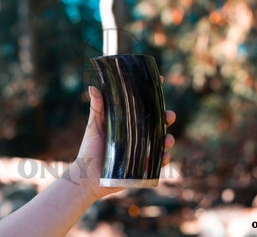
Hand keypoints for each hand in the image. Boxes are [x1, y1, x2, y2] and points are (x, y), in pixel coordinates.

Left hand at [75, 85, 175, 199]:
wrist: (87, 178)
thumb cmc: (89, 150)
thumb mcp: (94, 127)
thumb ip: (96, 109)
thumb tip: (92, 87)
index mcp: (128, 123)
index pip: (143, 106)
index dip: (152, 94)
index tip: (159, 80)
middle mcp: (137, 136)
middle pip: (157, 123)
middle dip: (167, 117)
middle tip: (169, 115)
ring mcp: (142, 151)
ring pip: (161, 142)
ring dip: (168, 139)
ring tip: (167, 140)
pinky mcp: (143, 167)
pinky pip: (158, 163)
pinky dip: (164, 160)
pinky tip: (164, 157)